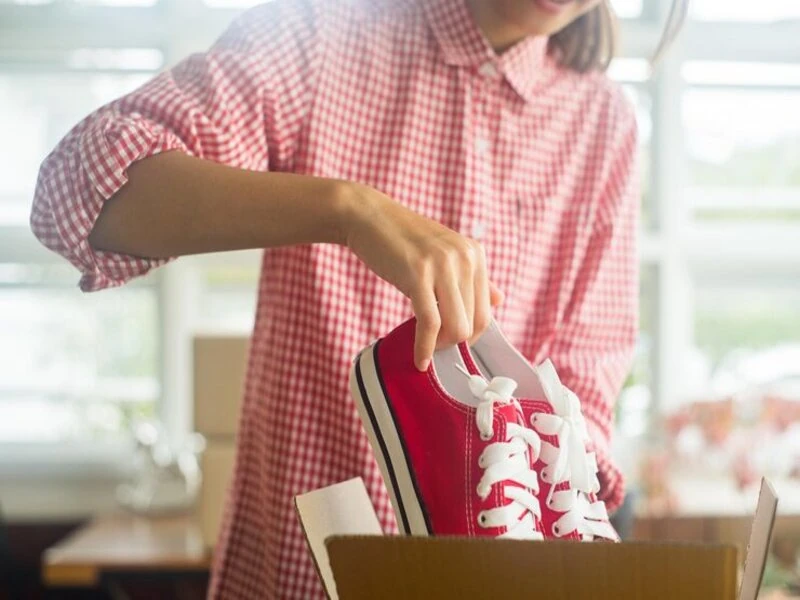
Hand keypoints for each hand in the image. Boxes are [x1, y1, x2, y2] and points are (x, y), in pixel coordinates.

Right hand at [339, 182, 503, 370]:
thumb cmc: (402, 240)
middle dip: (454, 343)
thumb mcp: (444, 255)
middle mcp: (465, 258)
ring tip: (426, 349)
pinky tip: (419, 360)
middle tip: (434, 347)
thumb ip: (472, 279)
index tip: (450, 342)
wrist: (367, 216)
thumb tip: (499, 300)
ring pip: (456, 327)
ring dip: (440, 346)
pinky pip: (430, 323)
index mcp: (474, 254)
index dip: (469, 334)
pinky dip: (424, 348)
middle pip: (473, 323)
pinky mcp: (418, 274)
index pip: (485, 311)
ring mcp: (442, 265)